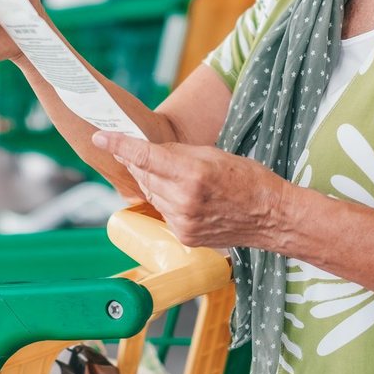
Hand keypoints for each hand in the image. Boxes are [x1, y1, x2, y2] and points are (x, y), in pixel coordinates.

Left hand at [92, 131, 291, 249]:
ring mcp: (183, 222)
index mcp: (192, 174)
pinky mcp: (184, 236)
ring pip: (151, 194)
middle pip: (144, 175)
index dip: (119, 145)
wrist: (272, 217)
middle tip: (135, 149)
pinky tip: (182, 194)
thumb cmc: (248, 180)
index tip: (100, 138)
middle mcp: (183, 200)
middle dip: (138, 161)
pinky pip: (163, 211)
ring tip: (176, 174)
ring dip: (154, 181)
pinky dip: (166, 199)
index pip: (145, 157)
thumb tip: (148, 151)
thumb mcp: (213, 154)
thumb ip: (177, 153)